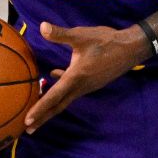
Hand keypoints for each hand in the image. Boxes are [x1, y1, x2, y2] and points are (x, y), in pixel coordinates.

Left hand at [23, 22, 151, 132]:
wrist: (130, 49)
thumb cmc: (106, 41)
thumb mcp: (81, 35)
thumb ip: (61, 34)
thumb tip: (42, 27)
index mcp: (76, 77)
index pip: (54, 96)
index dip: (40, 108)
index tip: (27, 121)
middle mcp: (80, 86)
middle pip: (58, 106)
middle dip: (43, 118)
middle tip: (28, 130)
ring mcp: (87, 87)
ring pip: (65, 100)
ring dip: (51, 106)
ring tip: (38, 111)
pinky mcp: (91, 83)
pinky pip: (72, 92)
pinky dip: (61, 91)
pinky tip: (54, 76)